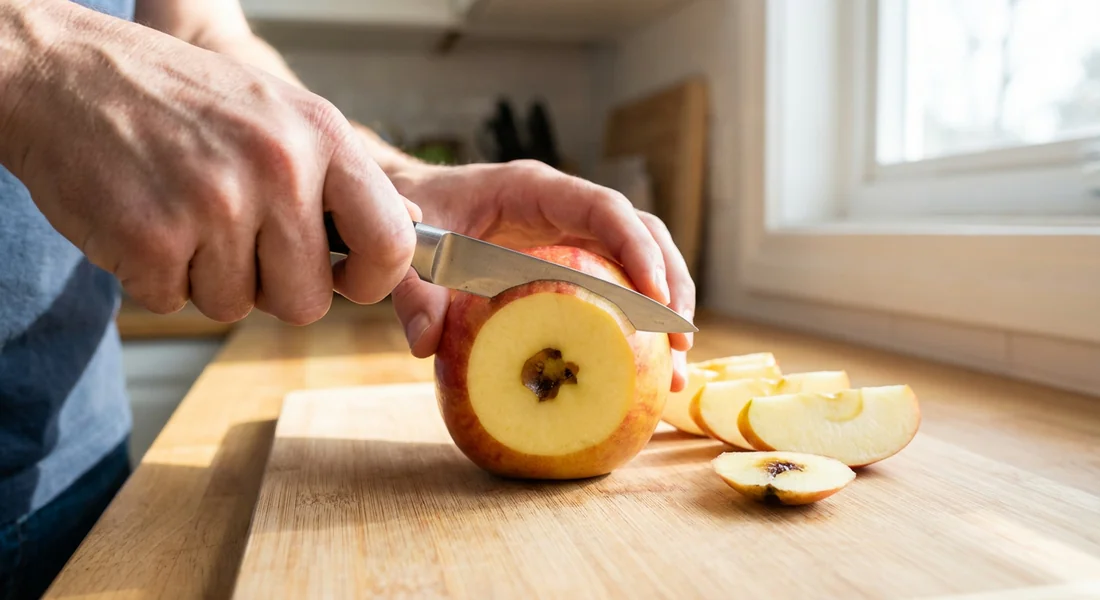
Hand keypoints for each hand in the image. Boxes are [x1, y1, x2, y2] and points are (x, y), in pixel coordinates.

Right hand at [1, 0, 415, 323]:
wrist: (62, 71)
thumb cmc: (179, 98)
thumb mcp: (281, 112)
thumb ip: (344, 176)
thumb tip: (410, 226)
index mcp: (320, 135)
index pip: (391, 243)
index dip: (373, 279)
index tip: (348, 278)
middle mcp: (277, 168)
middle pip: (307, 301)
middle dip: (271, 287)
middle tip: (235, 238)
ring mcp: (214, 205)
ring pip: (236, 308)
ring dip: (206, 278)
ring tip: (183, 214)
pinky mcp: (150, 239)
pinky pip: (174, 304)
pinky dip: (155, 277)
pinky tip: (144, 219)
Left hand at [386, 160, 695, 391]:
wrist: (410, 206)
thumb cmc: (416, 213)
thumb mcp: (411, 247)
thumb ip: (415, 290)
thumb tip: (427, 344)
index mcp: (535, 190)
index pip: (604, 208)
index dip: (637, 247)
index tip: (656, 294)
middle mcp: (565, 210)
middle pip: (642, 235)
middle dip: (671, 285)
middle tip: (679, 343)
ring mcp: (573, 237)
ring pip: (639, 263)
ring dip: (665, 311)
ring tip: (675, 370)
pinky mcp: (570, 266)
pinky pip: (614, 289)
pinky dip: (634, 326)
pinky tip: (642, 372)